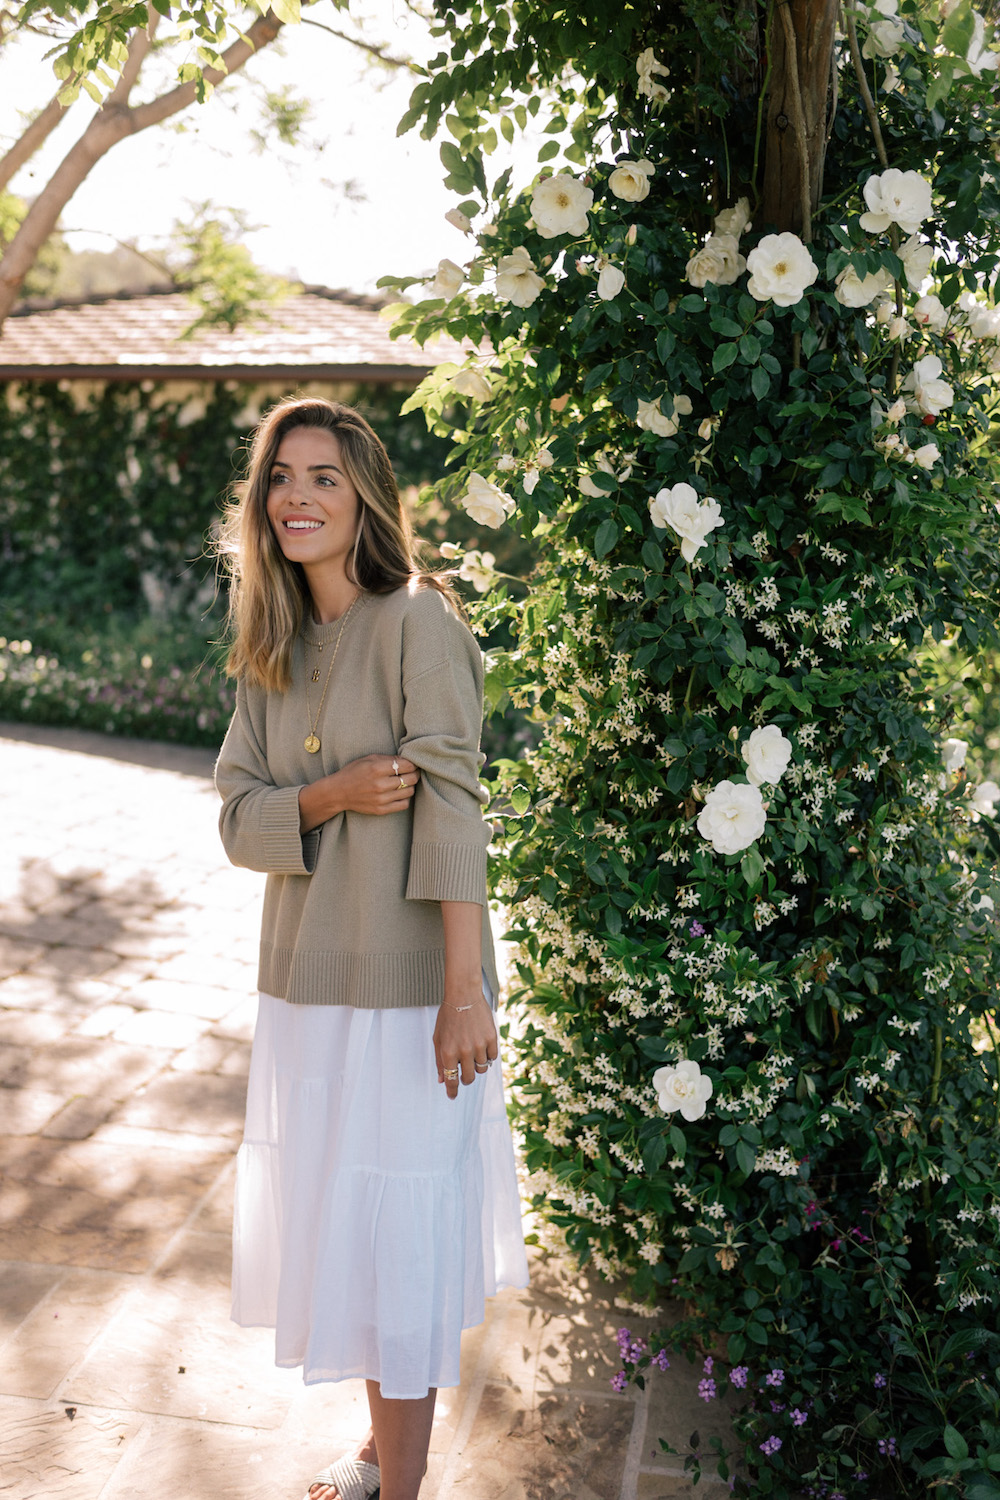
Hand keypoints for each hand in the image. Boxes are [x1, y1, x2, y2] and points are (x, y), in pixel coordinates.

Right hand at [298, 754, 417, 830]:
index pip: (407, 765)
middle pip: (411, 778)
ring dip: (410, 786)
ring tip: (404, 782)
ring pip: (409, 791)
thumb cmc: (353, 772)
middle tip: (412, 772)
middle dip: (414, 773)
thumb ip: (388, 759)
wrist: (338, 793)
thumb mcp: (368, 759)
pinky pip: (404, 804)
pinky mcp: (381, 810)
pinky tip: (399, 793)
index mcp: (377, 768)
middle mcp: (380, 784)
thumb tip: (408, 759)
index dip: (413, 763)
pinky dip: (405, 798)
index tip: (412, 763)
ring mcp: (381, 799)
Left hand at [434, 993, 498, 1099]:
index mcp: (448, 1052)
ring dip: (477, 1066)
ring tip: (473, 1053)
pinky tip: (482, 1047)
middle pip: (469, 1078)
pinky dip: (487, 1056)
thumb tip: (442, 1080)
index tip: (452, 1096)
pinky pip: (492, 1057)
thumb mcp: (438, 1038)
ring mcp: (479, 1045)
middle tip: (464, 1073)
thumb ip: (439, 1060)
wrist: (464, 996)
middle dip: (466, 1079)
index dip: (452, 1091)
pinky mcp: (491, 1039)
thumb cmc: (448, 1017)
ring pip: (482, 1069)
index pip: (451, 1080)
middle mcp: (464, 1051)